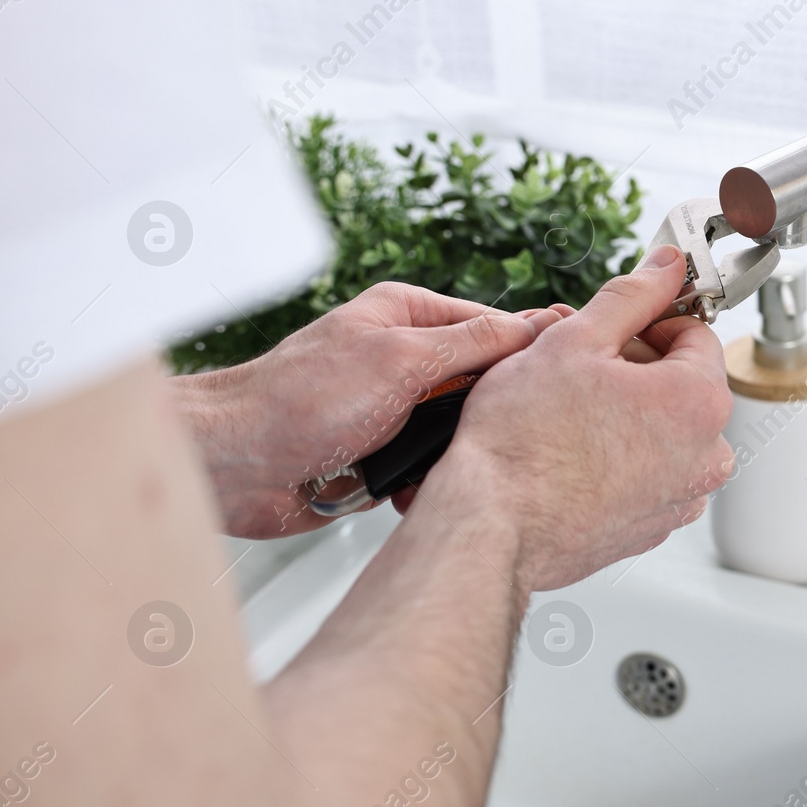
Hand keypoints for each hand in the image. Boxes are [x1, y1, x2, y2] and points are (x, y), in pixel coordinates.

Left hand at [172, 283, 562, 538]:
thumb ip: (474, 343)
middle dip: (499, 409)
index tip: (570, 371)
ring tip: (468, 462)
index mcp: (407, 316)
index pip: (494, 325)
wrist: (237, 466)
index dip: (533, 349)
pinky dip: (435, 481)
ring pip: (462, 429)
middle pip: (484, 381)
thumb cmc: (298, 399)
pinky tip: (436, 490)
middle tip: (527, 429)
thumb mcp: (401, 359)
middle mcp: (403, 359)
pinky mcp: (385, 455)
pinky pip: (433, 467)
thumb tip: (536, 326)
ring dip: (463, 451)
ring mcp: (395, 409)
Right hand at [415, 245, 733, 592]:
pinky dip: (617, 460)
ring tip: (569, 415)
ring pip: (664, 433)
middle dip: (636, 369)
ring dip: (627, 415)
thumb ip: (631, 296)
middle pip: (683, 385)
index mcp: (700, 402)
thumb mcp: (575, 340)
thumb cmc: (524, 440)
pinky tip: (571, 456)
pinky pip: (645, 476)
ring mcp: (680, 499)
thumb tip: (666, 266)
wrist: (491, 525)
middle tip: (578, 370)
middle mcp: (706, 457)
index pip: (695, 333)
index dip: (648, 322)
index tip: (612, 329)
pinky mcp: (650, 529)